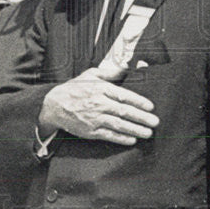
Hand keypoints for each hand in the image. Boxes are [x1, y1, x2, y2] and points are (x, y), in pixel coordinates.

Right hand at [38, 66, 158, 145]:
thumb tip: (126, 68)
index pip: (124, 95)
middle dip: (142, 118)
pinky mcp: (90, 131)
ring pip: (119, 125)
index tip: (150, 106)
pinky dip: (121, 139)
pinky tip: (132, 140)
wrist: (54, 105)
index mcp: (100, 88)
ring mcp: (94, 118)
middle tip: (155, 122)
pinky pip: (108, 135)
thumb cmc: (74, 88)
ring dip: (135, 130)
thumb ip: (110, 72)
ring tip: (148, 133)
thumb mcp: (90, 75)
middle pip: (124, 111)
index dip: (139, 101)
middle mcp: (99, 103)